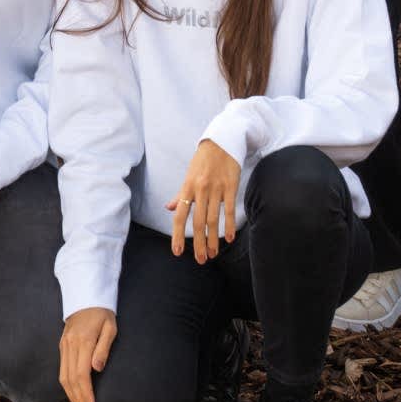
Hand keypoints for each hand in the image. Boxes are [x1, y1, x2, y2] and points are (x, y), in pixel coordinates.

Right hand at [59, 307, 116, 401]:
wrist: (86, 297)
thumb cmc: (102, 314)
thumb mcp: (110, 327)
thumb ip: (104, 348)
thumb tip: (97, 368)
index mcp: (84, 341)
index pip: (82, 374)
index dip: (86, 393)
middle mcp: (70, 345)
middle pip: (70, 379)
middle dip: (78, 400)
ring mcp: (64, 345)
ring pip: (63, 377)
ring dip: (71, 396)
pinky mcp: (62, 346)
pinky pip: (62, 370)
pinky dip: (67, 385)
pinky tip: (74, 395)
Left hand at [169, 139, 239, 263]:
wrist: (221, 141)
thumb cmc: (202, 161)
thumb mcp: (188, 176)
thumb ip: (180, 194)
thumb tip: (169, 208)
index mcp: (187, 187)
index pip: (180, 216)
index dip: (178, 235)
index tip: (178, 252)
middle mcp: (200, 189)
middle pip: (197, 222)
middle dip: (199, 243)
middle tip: (201, 260)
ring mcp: (216, 188)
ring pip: (213, 219)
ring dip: (213, 239)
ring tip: (213, 254)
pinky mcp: (230, 186)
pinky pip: (229, 209)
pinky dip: (229, 225)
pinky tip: (229, 238)